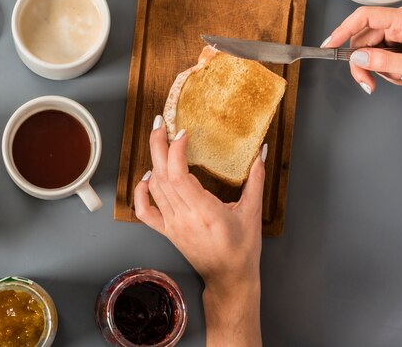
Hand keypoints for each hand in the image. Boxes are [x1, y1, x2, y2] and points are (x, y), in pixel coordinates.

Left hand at [134, 116, 265, 291]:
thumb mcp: (253, 211)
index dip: (176, 150)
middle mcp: (184, 217)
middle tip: (160, 123)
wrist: (229, 278)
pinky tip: (147, 176)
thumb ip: (256, 178)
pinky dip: (141, 192)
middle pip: (161, 176)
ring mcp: (172, 225)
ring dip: (153, 161)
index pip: (179, 175)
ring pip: (153, 188)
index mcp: (204, 211)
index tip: (183, 133)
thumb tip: (261, 151)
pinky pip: (145, 212)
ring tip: (158, 140)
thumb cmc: (242, 248)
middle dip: (158, 145)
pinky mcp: (167, 232)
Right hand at [322, 6, 401, 92]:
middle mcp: (398, 22)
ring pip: (370, 49)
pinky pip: (380, 54)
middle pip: (362, 39)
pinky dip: (386, 68)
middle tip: (368, 84)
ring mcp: (398, 31)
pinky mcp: (399, 41)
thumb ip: (385, 62)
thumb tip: (357, 57)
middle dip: (362, 63)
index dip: (343, 30)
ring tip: (399, 78)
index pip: (363, 18)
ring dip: (378, 68)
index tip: (330, 45)